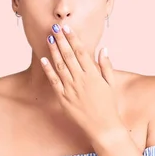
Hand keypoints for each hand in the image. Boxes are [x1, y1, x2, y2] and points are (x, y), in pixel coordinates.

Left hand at [40, 23, 124, 143]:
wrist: (103, 128)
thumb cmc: (109, 106)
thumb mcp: (111, 84)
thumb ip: (106, 66)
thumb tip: (103, 49)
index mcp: (93, 75)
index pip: (81, 51)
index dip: (73, 38)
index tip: (67, 28)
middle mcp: (81, 80)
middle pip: (68, 55)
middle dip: (61, 40)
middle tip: (54, 28)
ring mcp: (71, 89)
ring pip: (60, 66)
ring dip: (54, 51)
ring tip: (49, 38)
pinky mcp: (63, 99)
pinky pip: (54, 82)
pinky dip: (48, 70)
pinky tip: (44, 59)